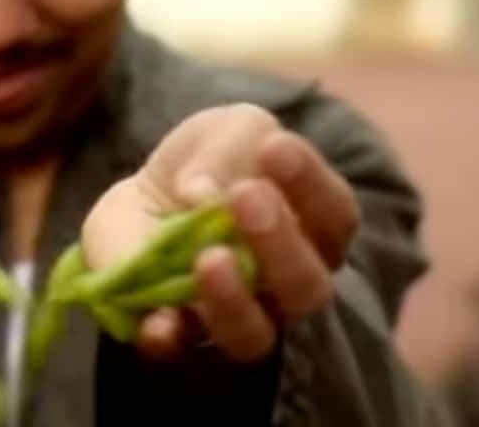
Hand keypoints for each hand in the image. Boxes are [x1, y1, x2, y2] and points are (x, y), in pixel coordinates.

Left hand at [82, 103, 359, 361]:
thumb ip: (231, 146)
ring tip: (209, 258)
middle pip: (307, 286)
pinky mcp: (177, 332)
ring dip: (233, 298)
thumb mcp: (225, 130)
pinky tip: (157, 319)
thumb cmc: (208, 164)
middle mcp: (285, 284)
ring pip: (254, 334)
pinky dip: (168, 335)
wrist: (143, 200)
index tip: (273, 148)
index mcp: (313, 228)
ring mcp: (234, 315)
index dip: (310, 184)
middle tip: (244, 195)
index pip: (335, 217)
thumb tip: (201, 192)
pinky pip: (178, 348)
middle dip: (279, 241)